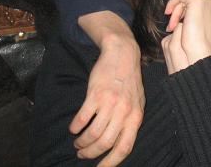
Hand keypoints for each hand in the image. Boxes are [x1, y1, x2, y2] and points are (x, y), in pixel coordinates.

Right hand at [72, 12, 144, 165]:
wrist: (122, 54)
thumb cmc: (129, 81)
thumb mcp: (137, 102)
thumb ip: (130, 122)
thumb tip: (119, 146)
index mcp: (135, 117)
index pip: (124, 148)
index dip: (111, 162)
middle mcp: (124, 112)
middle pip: (105, 143)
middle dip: (91, 153)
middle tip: (82, 154)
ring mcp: (109, 103)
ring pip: (93, 134)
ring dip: (81, 142)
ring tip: (77, 142)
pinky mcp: (95, 94)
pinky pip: (82, 118)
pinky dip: (76, 127)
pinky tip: (74, 129)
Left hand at [161, 0, 210, 72]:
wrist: (201, 51)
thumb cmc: (200, 45)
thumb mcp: (201, 28)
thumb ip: (197, 18)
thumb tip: (185, 16)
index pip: (198, 6)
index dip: (185, 14)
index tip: (176, 26)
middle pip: (190, 2)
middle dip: (179, 14)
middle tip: (170, 28)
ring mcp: (207, 0)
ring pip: (184, 0)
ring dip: (175, 14)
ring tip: (171, 28)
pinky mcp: (197, 0)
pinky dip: (172, 3)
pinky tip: (168, 13)